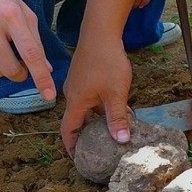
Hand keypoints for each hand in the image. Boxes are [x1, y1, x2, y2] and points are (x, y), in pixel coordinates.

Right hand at [0, 0, 54, 100]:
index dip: (41, 77)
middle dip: (20, 74)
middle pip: (11, 69)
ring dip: (2, 68)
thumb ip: (35, 39)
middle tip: (20, 66)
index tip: (50, 95)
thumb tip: (46, 68)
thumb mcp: (21, 10)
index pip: (31, 53)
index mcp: (11, 14)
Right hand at [61, 37, 132, 157]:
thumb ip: (118, 118)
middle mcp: (73, 94)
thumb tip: (121, 141)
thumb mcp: (116, 94)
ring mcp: (79, 84)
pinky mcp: (86, 75)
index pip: (68, 130)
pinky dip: (104, 106)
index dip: (71, 146)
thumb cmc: (107, 62)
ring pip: (89, 108)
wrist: (101, 32)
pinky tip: (122, 109)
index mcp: (76, 101)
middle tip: (101, 148)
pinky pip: (93, 97)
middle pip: (78, 120)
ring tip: (117, 130)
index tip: (78, 159)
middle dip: (89, 135)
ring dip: (101, 119)